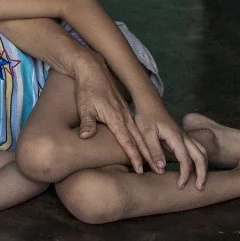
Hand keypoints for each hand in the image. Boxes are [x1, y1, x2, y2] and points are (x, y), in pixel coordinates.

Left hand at [66, 50, 152, 171]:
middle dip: (146, 156)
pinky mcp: (124, 109)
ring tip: (153, 161)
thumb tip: (85, 136)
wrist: (92, 70)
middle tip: (155, 170)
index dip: (133, 156)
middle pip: (138, 140)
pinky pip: (135, 127)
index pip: (127, 141)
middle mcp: (124, 116)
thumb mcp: (84, 107)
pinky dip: (141, 137)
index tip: (140, 169)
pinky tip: (144, 144)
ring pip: (139, 133)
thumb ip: (87, 123)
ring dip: (146, 147)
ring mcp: (125, 112)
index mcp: (116, 118)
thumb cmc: (87, 90)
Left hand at [134, 105, 208, 188]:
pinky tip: (195, 168)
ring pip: (202, 152)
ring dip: (203, 167)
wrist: (149, 103)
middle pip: (201, 156)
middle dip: (202, 173)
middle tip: (199, 188)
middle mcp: (184, 137)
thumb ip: (154, 151)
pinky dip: (200, 160)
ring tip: (199, 181)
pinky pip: (197, 149)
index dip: (185, 174)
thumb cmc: (146, 117)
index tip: (180, 186)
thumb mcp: (146, 134)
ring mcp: (185, 136)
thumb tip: (162, 169)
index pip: (185, 159)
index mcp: (176, 137)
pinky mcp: (183, 137)